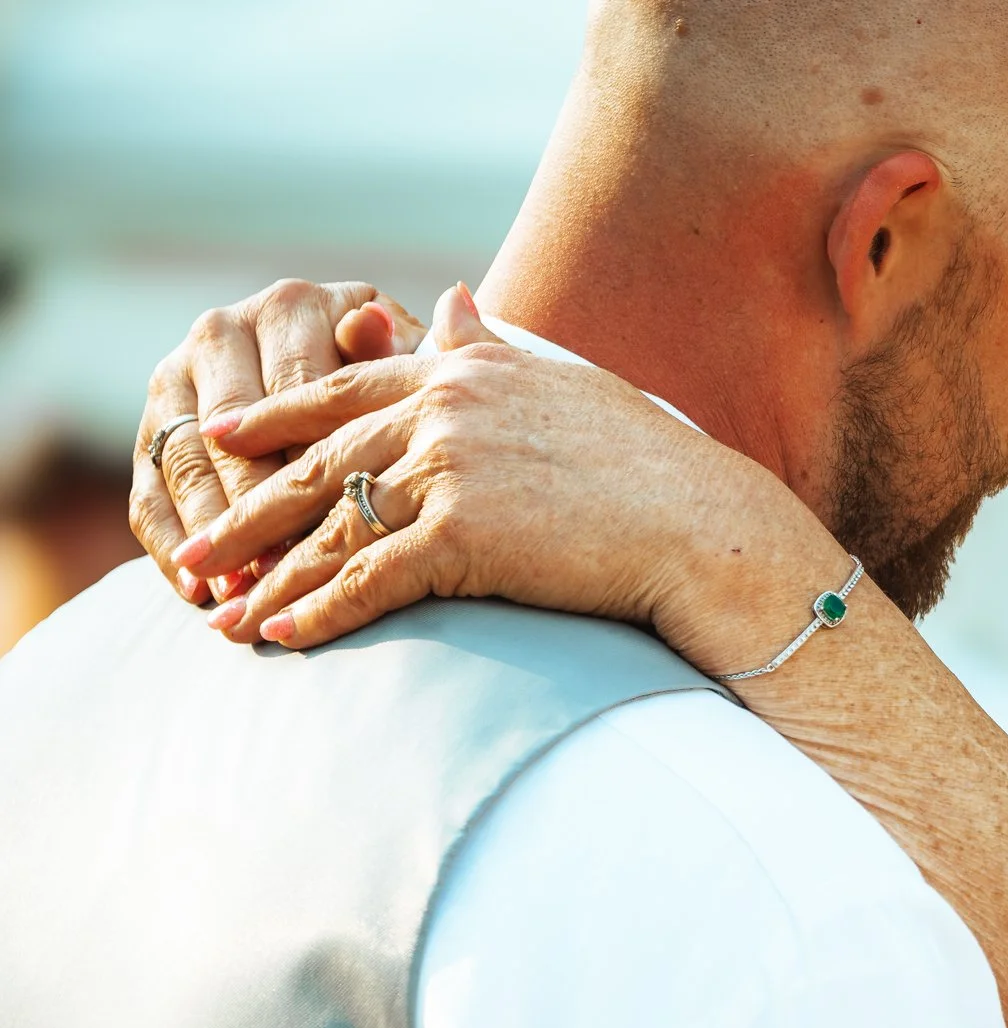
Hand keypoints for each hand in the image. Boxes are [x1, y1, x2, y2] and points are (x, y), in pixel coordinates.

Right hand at [131, 279, 425, 604]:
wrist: (368, 389)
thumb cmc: (406, 389)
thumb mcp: (413, 369)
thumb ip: (392, 353)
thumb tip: (371, 322)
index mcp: (292, 307)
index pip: (296, 393)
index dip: (312, 463)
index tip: (328, 525)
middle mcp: (224, 329)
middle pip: (231, 432)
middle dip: (252, 512)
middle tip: (273, 575)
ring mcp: (178, 375)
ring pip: (183, 462)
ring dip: (208, 536)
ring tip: (236, 595)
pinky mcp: (153, 424)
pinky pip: (149, 488)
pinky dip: (169, 546)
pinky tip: (195, 591)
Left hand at [171, 285, 840, 671]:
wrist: (704, 526)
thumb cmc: (654, 465)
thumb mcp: (566, 382)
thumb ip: (493, 347)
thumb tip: (452, 298)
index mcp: (463, 371)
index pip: (343, 391)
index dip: (276, 419)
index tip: (221, 435)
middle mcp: (444, 409)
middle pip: (317, 464)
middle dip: (249, 512)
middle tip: (194, 549)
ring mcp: (450, 469)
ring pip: (333, 529)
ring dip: (273, 580)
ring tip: (226, 617)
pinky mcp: (463, 534)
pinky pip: (370, 581)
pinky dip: (322, 614)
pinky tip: (286, 640)